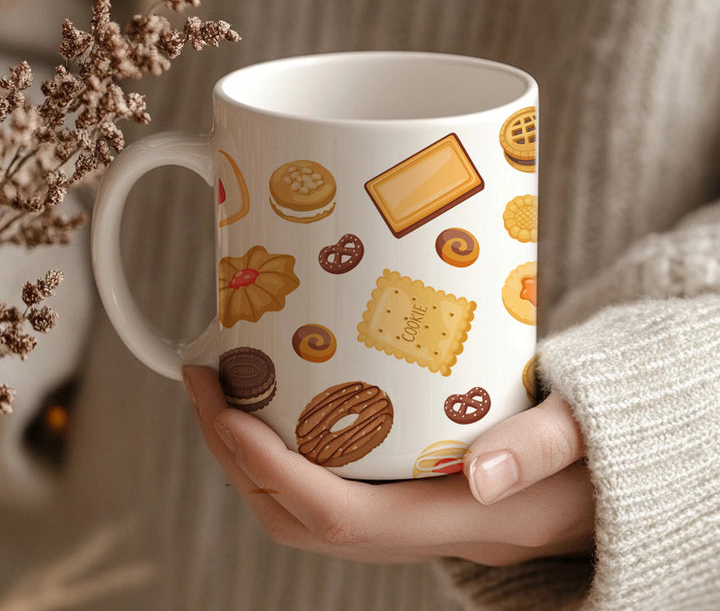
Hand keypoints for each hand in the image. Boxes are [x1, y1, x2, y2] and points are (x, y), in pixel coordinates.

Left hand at [183, 366, 593, 566]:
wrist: (595, 494)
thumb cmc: (592, 467)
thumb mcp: (583, 444)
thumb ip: (541, 447)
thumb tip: (484, 473)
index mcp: (445, 521)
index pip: (331, 514)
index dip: (267, 466)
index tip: (221, 403)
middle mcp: (409, 531)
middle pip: (294, 516)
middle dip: (234, 455)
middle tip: (203, 379)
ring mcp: (397, 522)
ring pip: (299, 511)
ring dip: (248, 459)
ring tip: (223, 391)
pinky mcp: (396, 501)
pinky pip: (320, 494)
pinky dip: (281, 459)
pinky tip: (276, 410)